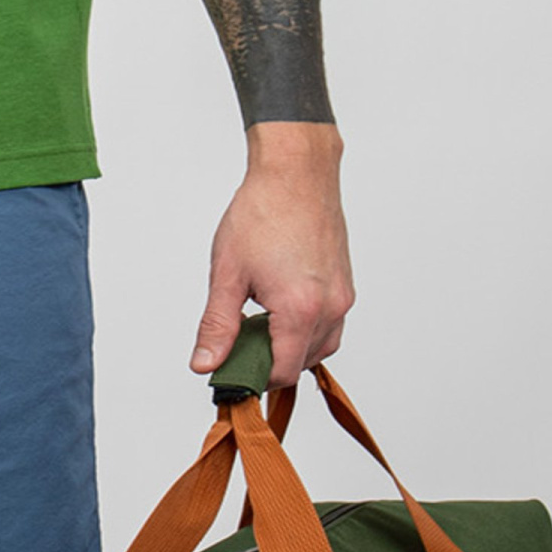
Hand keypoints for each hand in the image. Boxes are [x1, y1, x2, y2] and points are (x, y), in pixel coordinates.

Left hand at [190, 124, 353, 388]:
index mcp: (300, 309)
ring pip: (319, 348)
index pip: (279, 371)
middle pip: (299, 364)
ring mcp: (343, 297)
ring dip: (288, 349)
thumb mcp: (227, 274)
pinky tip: (278, 312)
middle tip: (235, 346)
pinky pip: (330, 326)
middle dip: (267, 363)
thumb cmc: (262, 213)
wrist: (296, 173)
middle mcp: (330, 307)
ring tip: (256, 327)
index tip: (227, 370)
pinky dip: (305, 331)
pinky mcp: (345, 286)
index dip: (250, 378)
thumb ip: (217, 326)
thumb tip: (205, 363)